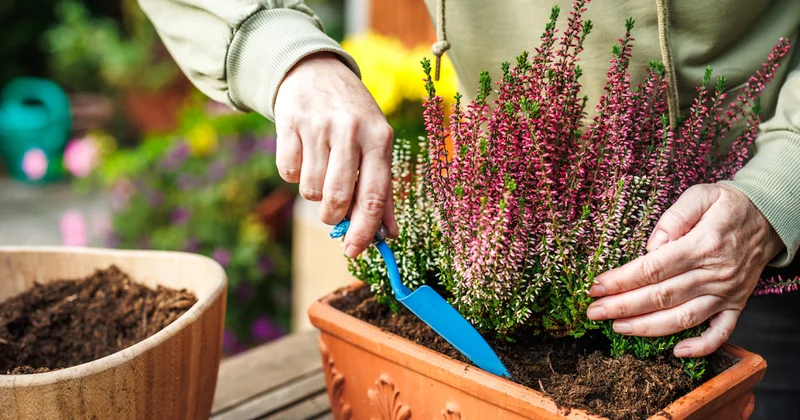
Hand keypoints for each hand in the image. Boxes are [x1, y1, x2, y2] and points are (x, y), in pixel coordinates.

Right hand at [275, 53, 397, 257]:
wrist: (316, 72)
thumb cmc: (353, 118)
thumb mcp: (376, 144)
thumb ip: (383, 191)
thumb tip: (389, 235)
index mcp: (379, 138)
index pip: (373, 196)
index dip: (364, 230)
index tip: (355, 252)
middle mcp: (351, 130)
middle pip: (337, 198)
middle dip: (333, 217)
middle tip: (333, 213)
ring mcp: (318, 125)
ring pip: (310, 190)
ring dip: (314, 193)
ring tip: (321, 171)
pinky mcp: (289, 123)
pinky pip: (287, 172)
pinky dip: (294, 173)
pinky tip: (304, 154)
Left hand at [586, 183, 783, 357]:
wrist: (770, 218)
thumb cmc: (728, 205)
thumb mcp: (701, 195)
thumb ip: (675, 217)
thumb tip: (652, 246)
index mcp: (703, 245)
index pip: (654, 268)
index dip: (622, 280)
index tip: (596, 286)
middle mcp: (715, 273)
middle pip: (662, 296)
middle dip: (622, 307)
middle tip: (593, 312)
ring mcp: (727, 293)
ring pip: (684, 318)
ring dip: (647, 327)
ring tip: (617, 327)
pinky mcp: (736, 304)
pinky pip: (721, 332)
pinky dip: (701, 346)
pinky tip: (676, 352)